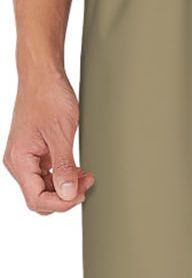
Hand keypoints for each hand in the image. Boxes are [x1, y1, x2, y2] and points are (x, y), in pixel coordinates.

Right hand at [3, 64, 94, 211]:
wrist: (42, 75)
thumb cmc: (49, 97)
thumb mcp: (61, 134)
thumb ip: (63, 167)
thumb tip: (68, 194)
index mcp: (19, 160)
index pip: (37, 199)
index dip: (61, 202)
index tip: (81, 194)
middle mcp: (18, 162)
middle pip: (39, 197)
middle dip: (65, 196)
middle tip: (87, 183)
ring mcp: (25, 158)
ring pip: (44, 188)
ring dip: (66, 186)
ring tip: (86, 175)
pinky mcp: (33, 152)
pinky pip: (46, 174)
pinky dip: (62, 175)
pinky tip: (77, 169)